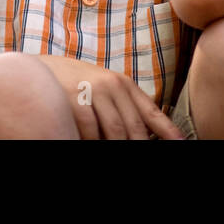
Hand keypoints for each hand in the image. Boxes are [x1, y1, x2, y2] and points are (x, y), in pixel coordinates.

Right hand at [35, 54, 184, 139]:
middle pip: (135, 129)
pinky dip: (92, 141)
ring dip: (113, 145)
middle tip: (136, 153)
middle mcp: (113, 86)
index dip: (170, 133)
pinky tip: (87, 140)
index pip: (152, 113)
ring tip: (107, 146)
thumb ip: (126, 107)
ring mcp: (93, 92)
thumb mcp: (105, 89)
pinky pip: (91, 132)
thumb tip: (146, 135)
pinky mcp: (75, 100)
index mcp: (124, 84)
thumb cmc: (77, 84)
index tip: (182, 145)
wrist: (41, 70)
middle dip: (138, 146)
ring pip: (115, 133)